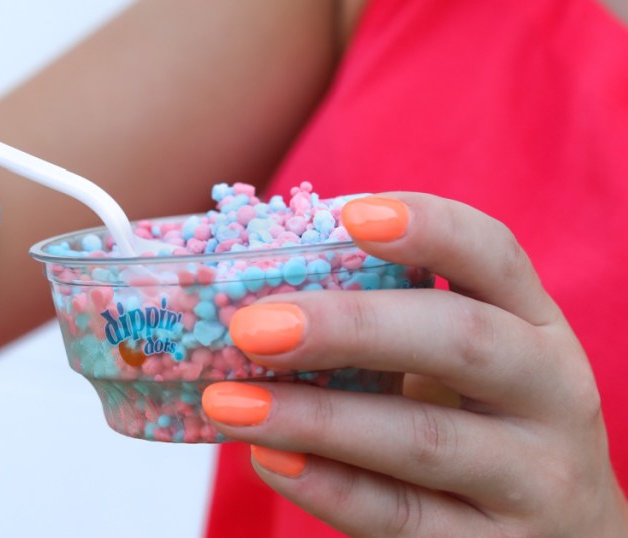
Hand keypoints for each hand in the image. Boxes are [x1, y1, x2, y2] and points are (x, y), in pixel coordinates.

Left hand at [202, 194, 627, 535]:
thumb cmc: (483, 428)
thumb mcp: (465, 368)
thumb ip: (392, 332)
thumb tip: (254, 298)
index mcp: (534, 327)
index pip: (494, 257)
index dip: (430, 228)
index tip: (352, 214)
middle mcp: (552, 394)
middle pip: (459, 341)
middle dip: (350, 327)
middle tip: (252, 327)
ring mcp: (534, 479)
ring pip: (422, 438)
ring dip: (315, 418)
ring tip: (229, 403)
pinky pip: (401, 518)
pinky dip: (329, 488)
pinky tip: (270, 460)